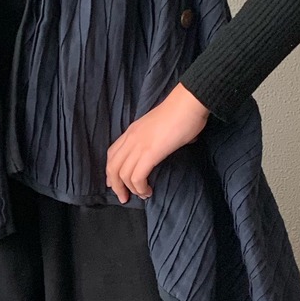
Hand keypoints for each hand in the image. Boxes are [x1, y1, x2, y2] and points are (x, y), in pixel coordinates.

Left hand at [105, 83, 209, 203]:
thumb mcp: (161, 126)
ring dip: (130, 190)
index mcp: (132, 131)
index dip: (111, 171)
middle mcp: (131, 138)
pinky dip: (140, 188)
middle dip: (116, 186)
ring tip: (141, 195)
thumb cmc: (182, 112)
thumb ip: (160, 136)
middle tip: (124, 198)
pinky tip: (148, 191)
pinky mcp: (150, 153)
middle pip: (112, 167)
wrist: (189, 103)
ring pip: (122, 174)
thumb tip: (173, 143)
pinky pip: (136, 177)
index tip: (115, 184)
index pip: (112, 153)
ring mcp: (139, 145)